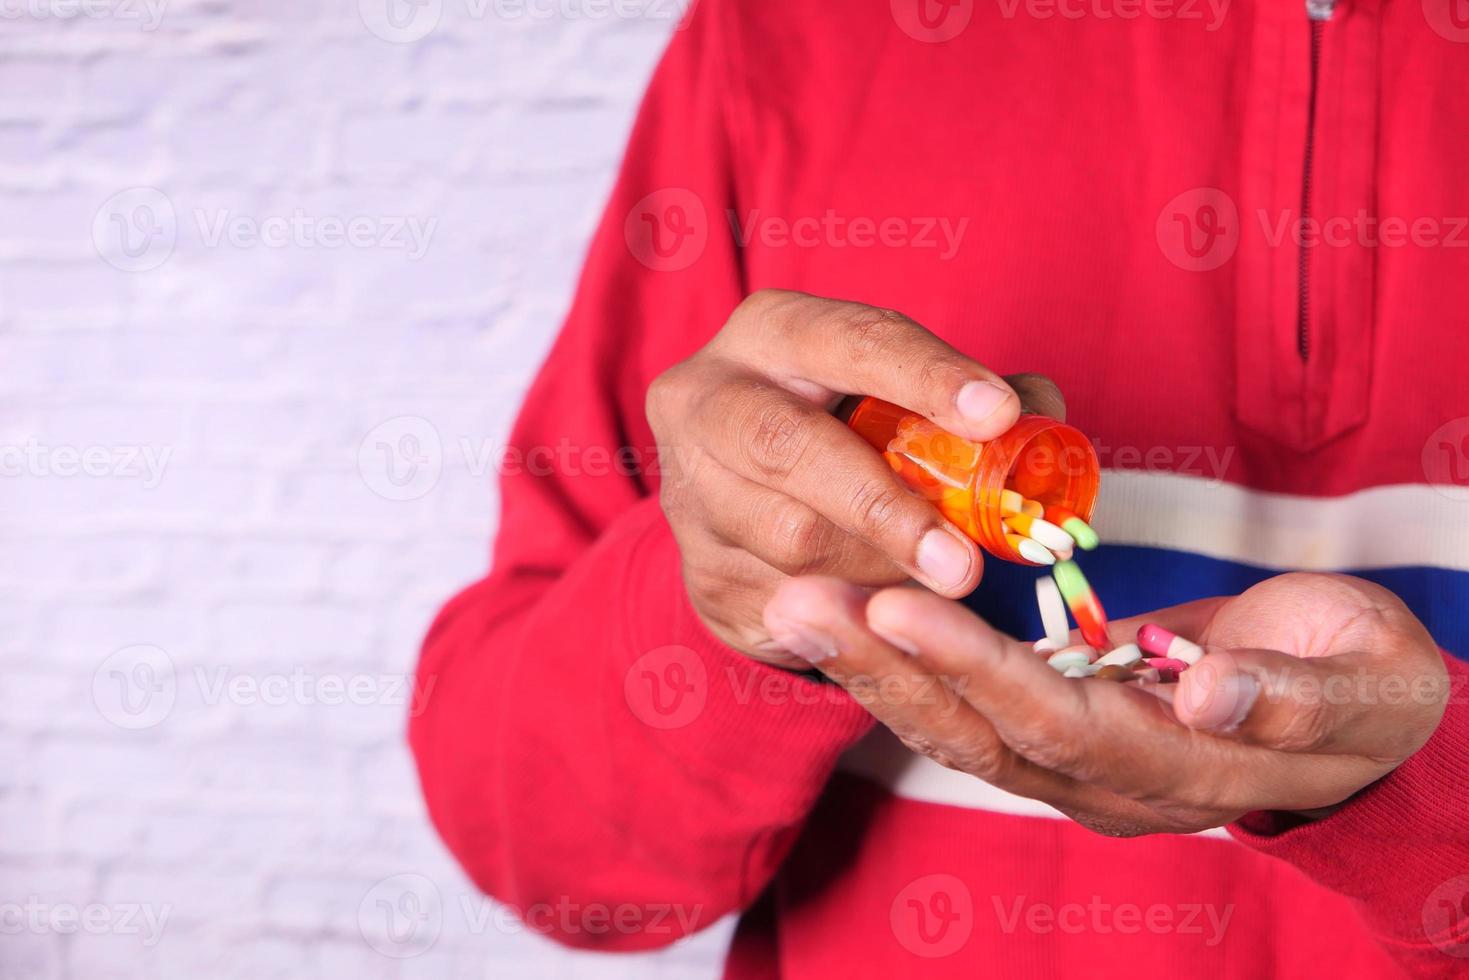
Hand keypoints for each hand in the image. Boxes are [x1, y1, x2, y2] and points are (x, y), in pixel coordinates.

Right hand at [647, 289, 1064, 664]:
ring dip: (878, 567)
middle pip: (786, 445)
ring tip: (941, 582)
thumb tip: (1040, 420)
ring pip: (788, 537)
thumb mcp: (903, 396)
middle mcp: (706, 400)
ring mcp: (689, 492)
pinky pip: (786, 600)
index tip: (997, 415)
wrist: (744, 505)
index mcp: (771, 332)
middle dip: (886, 506)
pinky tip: (890, 605)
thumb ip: (978, 401)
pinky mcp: (701, 573)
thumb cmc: (846, 430)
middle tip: (964, 565)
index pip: (849, 340)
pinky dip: (853, 608)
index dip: (925, 375)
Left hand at [763, 572, 1450, 834]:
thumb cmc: (1371, 689)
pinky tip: (852, 613)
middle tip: (798, 600)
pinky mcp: (1061, 730)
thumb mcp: (1363, 687)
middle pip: (975, 732)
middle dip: (885, 667)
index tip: (895, 602)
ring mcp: (1077, 764)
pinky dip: (908, 661)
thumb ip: (1287, 699)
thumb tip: (1203, 694)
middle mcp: (1107, 785)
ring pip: (956, 724)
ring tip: (799, 603)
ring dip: (876, 665)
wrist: (1358, 718)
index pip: (1054, 723)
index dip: (974, 668)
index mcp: (1177, 773)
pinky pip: (970, 704)